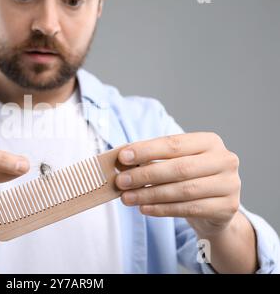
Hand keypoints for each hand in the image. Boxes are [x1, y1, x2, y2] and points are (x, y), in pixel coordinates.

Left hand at [116, 132, 240, 236]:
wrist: (216, 207)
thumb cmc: (189, 179)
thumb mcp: (174, 163)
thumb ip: (152, 159)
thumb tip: (122, 162)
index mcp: (210, 141)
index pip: (174, 144)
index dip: (146, 150)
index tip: (123, 157)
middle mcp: (225, 160)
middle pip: (179, 168)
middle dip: (145, 175)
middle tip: (121, 181)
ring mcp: (230, 184)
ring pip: (183, 190)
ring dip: (150, 194)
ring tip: (127, 198)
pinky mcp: (228, 207)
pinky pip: (189, 209)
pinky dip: (162, 209)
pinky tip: (144, 208)